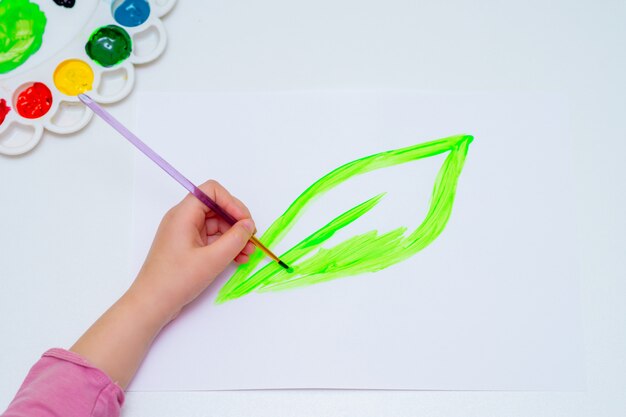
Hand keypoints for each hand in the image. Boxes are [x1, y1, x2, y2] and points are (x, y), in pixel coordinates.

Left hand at [130, 179, 255, 322]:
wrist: (152, 304)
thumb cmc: (177, 280)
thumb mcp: (212, 259)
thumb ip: (235, 239)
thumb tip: (249, 225)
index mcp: (183, 214)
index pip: (212, 191)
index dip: (232, 202)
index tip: (245, 222)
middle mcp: (183, 219)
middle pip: (217, 208)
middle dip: (237, 222)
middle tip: (252, 239)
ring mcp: (185, 233)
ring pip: (217, 225)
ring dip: (234, 236)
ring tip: (248, 253)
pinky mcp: (187, 247)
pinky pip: (211, 239)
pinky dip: (226, 246)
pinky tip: (238, 258)